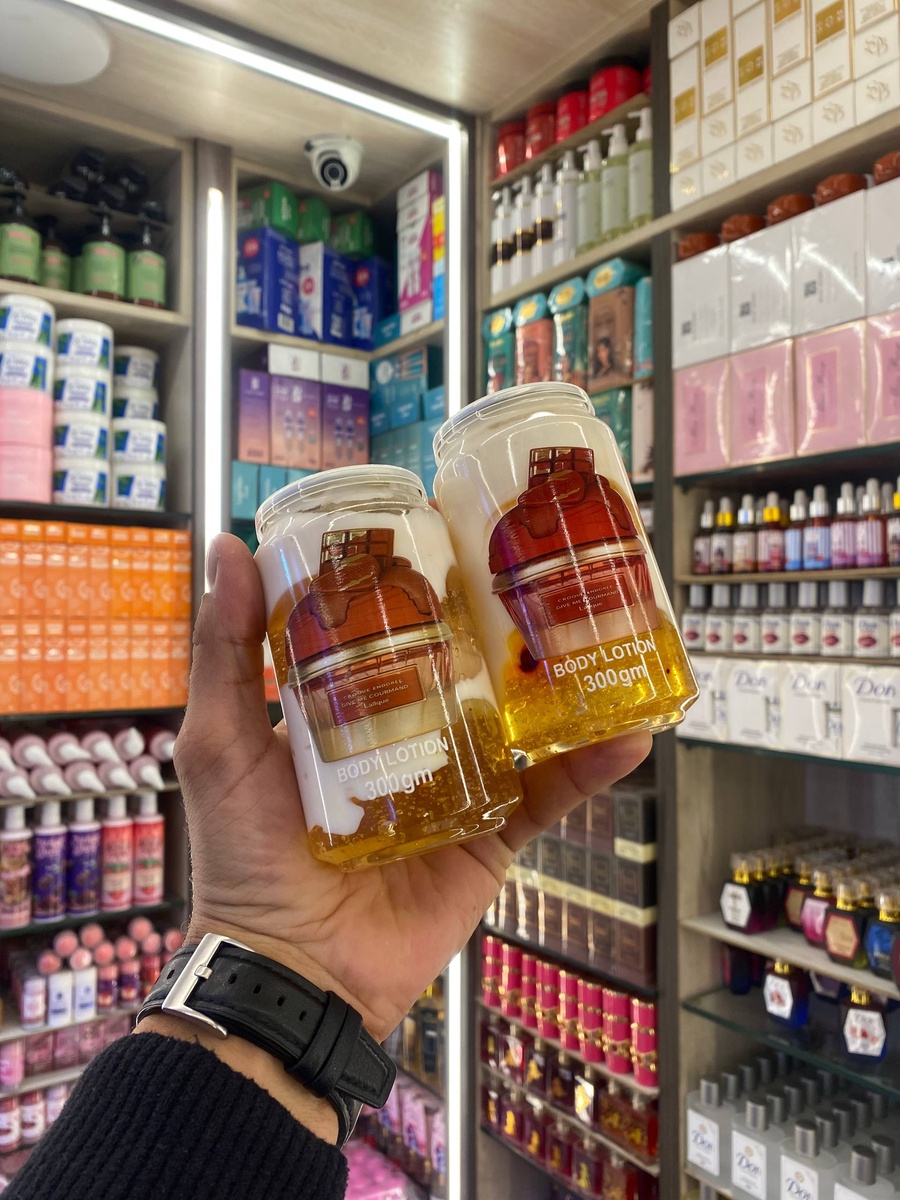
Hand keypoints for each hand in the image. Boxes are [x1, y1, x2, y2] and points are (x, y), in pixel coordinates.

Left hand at [175, 533, 649, 1045]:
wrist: (292, 969)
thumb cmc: (245, 854)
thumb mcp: (221, 742)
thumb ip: (225, 651)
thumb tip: (230, 546)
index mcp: (346, 710)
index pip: (392, 632)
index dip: (423, 583)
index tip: (455, 524)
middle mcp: (407, 739)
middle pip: (467, 668)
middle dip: (504, 621)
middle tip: (545, 565)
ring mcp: (455, 786)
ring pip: (519, 723)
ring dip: (563, 684)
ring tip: (604, 631)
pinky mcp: (491, 836)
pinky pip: (548, 797)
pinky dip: (589, 768)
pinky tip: (627, 732)